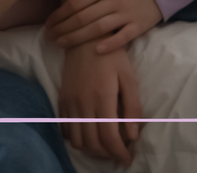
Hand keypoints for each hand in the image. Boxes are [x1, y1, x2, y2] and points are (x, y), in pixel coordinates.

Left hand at [47, 0, 162, 53]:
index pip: (77, 1)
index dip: (60, 13)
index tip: (48, 23)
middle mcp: (115, 0)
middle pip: (84, 17)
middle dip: (63, 28)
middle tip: (49, 37)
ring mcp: (127, 14)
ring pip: (98, 28)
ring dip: (77, 38)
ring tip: (61, 44)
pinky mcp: (138, 26)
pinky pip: (122, 37)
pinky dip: (109, 44)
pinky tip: (96, 51)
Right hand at [59, 42, 142, 165]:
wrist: (85, 37)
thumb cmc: (111, 55)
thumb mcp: (129, 77)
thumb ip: (132, 106)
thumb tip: (133, 135)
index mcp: (103, 98)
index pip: (109, 137)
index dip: (119, 153)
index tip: (127, 159)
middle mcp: (83, 104)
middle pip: (92, 143)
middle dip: (107, 155)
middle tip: (118, 154)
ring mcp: (70, 103)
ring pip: (77, 140)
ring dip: (91, 149)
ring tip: (104, 147)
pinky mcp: (62, 100)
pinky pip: (65, 129)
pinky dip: (76, 139)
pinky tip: (88, 135)